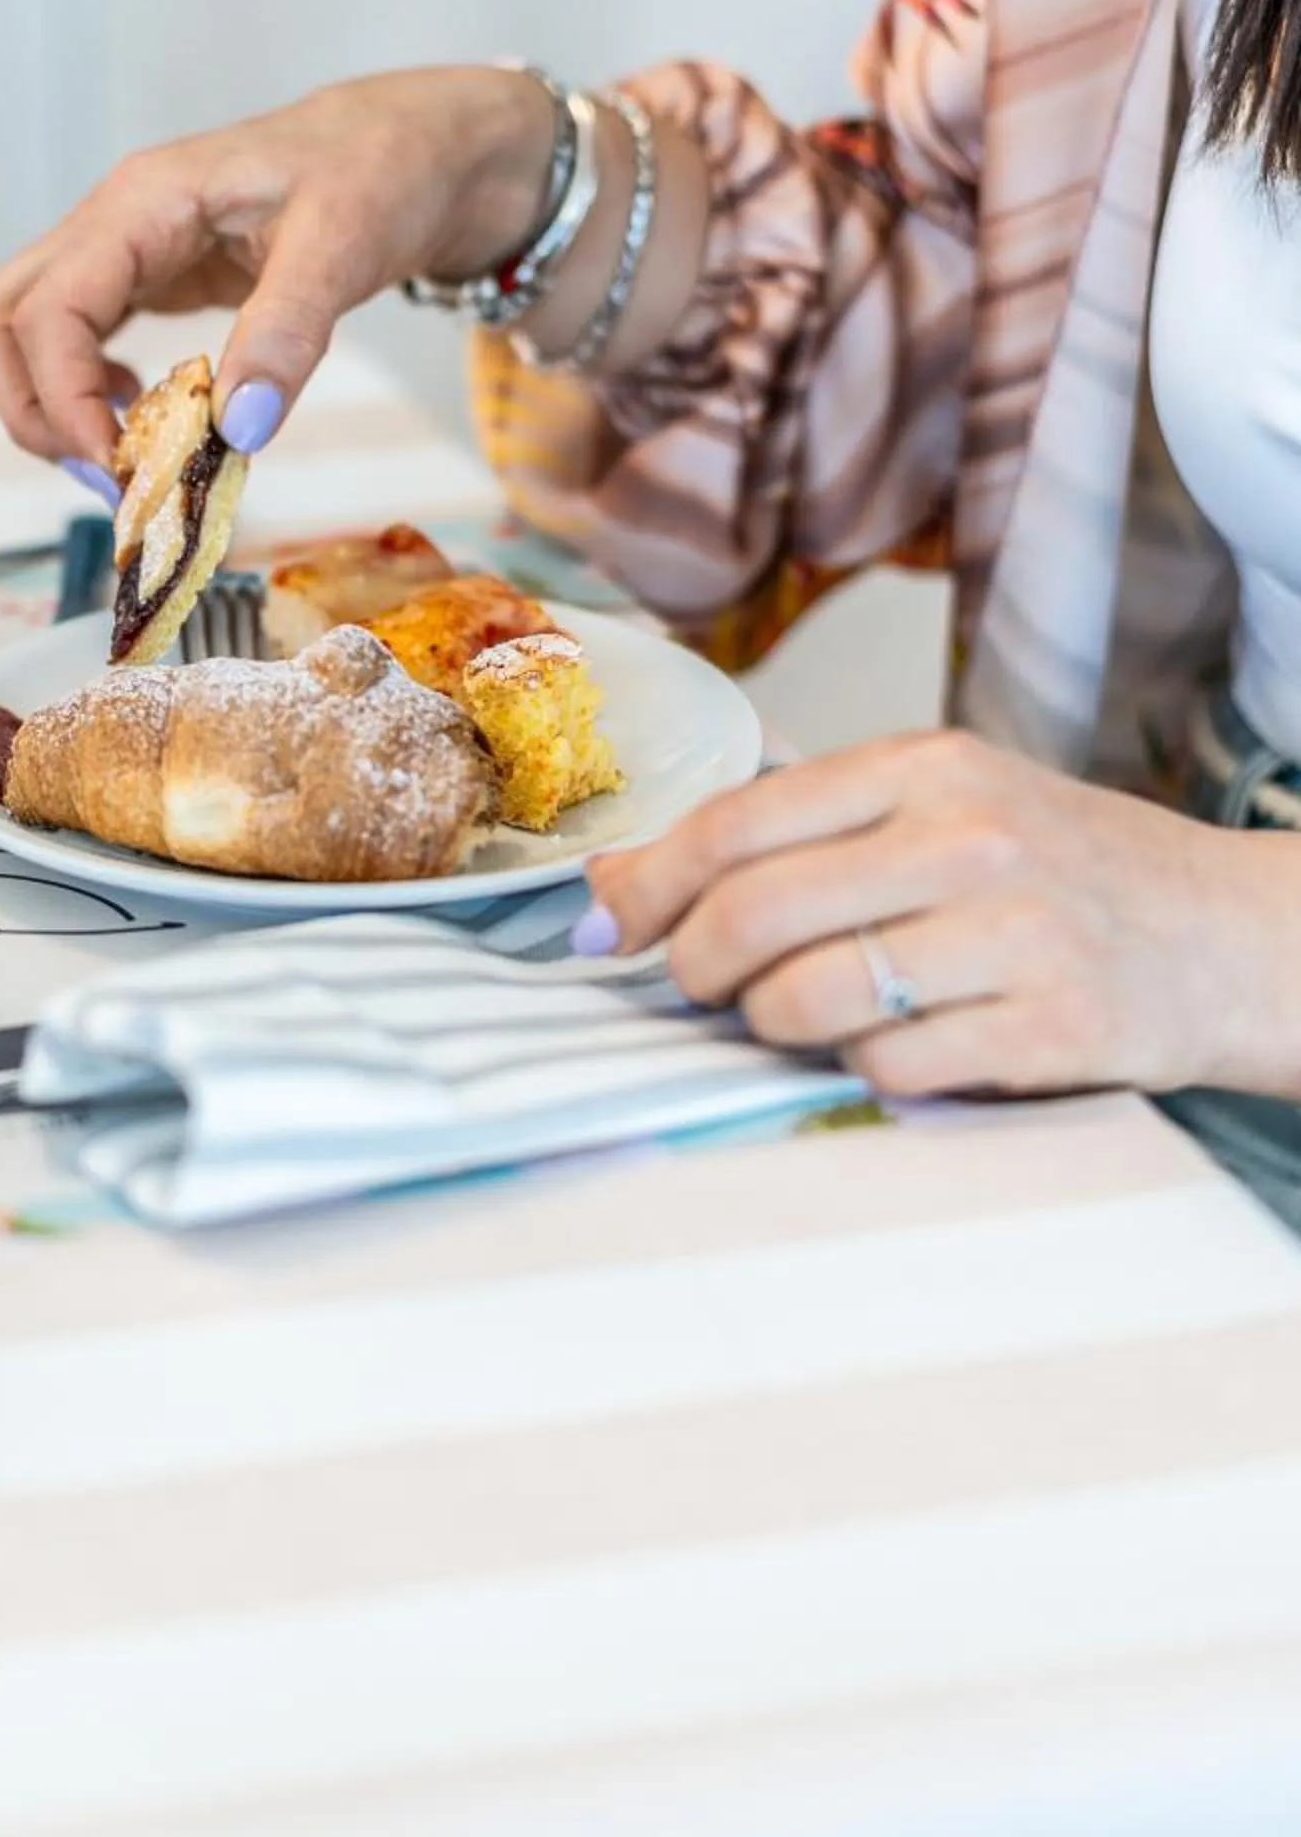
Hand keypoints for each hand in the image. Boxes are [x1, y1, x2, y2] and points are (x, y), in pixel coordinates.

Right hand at [0, 67, 555, 472]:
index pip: (46, 310)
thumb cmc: (383, 170)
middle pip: (0, 318)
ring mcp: (124, 248)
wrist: (416, 144)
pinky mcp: (147, 274)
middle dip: (33, 409)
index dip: (63, 400)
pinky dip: (85, 389)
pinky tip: (145, 412)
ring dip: (50, 404)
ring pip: (23, 329)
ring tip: (124, 454)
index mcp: (145, 202)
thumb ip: (287, 334)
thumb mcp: (346, 246)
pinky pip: (74, 336)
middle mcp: (114, 220)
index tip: (121, 468)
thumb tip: (239, 431)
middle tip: (110, 473)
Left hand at [576, 730, 1300, 1099]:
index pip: (739, 822)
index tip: (609, 927)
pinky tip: (890, 1046)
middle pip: (756, 913)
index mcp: (927, 767)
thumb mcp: (939, 806)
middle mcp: (970, 838)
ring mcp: (1017, 934)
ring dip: (771, 1025)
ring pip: (811, 998)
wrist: (1227, 933)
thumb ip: (792, 832)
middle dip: (694, 966)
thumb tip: (617, 886)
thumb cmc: (1059, 869)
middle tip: (696, 986)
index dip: (650, 885)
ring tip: (792, 1017)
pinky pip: (892, 1066)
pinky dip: (863, 1069)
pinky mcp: (1053, 1028)